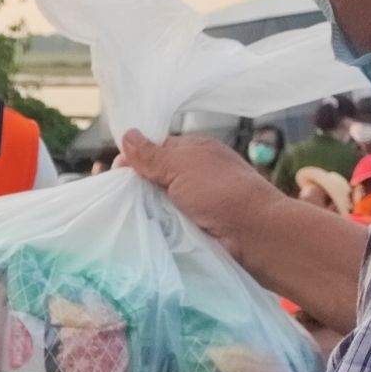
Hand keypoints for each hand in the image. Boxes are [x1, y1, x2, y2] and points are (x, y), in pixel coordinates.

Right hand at [121, 130, 281, 254]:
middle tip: (116, 198)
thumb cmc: (223, 192)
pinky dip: (151, 228)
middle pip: (151, 178)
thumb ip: (153, 155)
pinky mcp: (189, 230)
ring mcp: (191, 205)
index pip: (154, 150)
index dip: (134, 158)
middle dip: (135, 186)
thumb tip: (127, 136)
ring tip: (123, 217)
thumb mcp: (183, 165)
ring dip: (142, 210)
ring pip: (154, 203)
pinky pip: (162, 225)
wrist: (253, 236)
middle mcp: (192, 176)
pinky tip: (138, 232)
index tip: (116, 173)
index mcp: (193, 153)